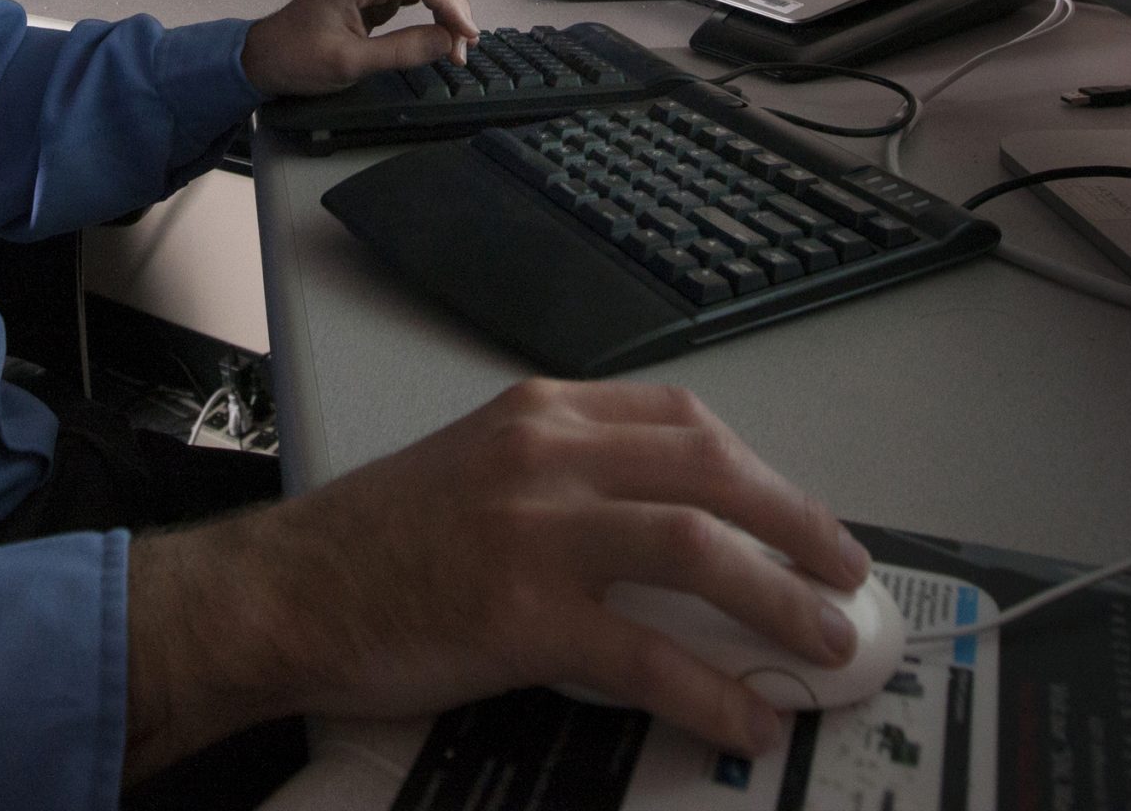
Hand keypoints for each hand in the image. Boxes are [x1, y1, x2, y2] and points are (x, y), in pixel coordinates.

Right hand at [123, 379, 868, 780]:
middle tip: (847, 575)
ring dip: (780, 600)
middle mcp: (546, 451)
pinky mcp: (521, 612)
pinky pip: (645, 651)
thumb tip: (672, 538)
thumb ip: (566, 482)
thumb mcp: (478, 471)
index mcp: (539, 412)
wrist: (283, 593)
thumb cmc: (374, 545)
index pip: (682, 418)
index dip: (759, 470)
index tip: (799, 516)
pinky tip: (745, 720)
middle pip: (711, 468)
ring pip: (698, 547)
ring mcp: (536, 528)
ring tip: (825, 647)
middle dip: (797, 522)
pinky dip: (711, 688)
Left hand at [238, 0, 479, 97]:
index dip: (451, 5)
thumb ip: (401, 51)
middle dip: (452, 9)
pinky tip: (438, 34)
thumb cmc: (297, 59)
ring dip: (444, 11)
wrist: (262, 60)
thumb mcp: (350, 63)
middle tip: (463, 49)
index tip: (467, 37)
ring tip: (456, 45)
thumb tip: (446, 42)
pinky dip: (430, 14)